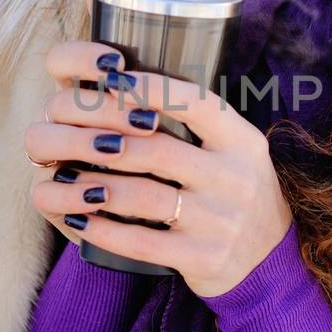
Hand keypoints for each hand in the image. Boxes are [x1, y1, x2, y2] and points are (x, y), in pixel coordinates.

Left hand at [24, 0, 294, 297]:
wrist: (269, 260)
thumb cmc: (232, 188)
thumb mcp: (234, 146)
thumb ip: (195, 116)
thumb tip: (117, 71)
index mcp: (242, 141)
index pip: (198, 104)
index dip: (151, 88)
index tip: (109, 79)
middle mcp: (235, 178)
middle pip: (158, 150)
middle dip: (102, 141)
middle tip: (66, 134)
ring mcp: (219, 221)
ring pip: (143, 198)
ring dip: (93, 187)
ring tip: (61, 179)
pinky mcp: (202, 258)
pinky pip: (142, 243)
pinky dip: (103, 230)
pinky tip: (78, 218)